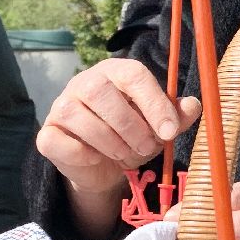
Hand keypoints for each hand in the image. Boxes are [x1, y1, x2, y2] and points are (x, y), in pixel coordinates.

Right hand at [36, 58, 200, 238]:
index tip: (169, 132)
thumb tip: (193, 105)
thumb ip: (177, 116)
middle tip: (147, 148)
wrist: (105, 166)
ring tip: (127, 155)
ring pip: (78, 116)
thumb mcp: (161, 127)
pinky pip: (59, 141)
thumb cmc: (135, 136)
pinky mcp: (47, 134)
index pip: (133, 75)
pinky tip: (97, 158)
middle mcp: (85, 83)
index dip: (154, 103)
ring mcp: (61, 106)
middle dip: (131, 126)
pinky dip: (83, 154)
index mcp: (116, 73)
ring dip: (111, 142)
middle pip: (101, 93)